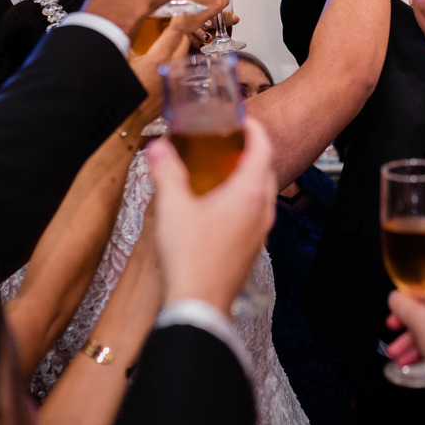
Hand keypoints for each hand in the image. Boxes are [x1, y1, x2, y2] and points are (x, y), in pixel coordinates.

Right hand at [149, 116, 276, 313]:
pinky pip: (254, 215)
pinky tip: (217, 207)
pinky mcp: (252, 249)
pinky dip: (243, 201)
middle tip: (228, 142)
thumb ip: (167, 172)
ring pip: (262, 194)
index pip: (263, 148)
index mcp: (249, 193)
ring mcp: (260, 232)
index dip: (254, 130)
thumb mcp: (172, 207)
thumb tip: (159, 148)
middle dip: (250, 152)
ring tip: (221, 172)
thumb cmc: (190, 257)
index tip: (242, 119)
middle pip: (265, 170)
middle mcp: (262, 211)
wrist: (198, 304)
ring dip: (247, 178)